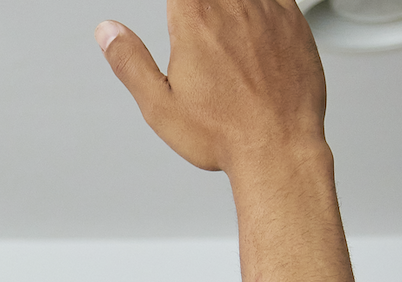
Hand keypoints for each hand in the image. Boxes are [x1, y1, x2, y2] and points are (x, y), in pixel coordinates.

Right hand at [95, 0, 326, 176]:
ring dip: (223, 8)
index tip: (173, 13)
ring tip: (215, 35)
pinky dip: (257, 5)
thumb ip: (130, 62)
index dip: (176, 4)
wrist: (277, 147)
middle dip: (193, 6)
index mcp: (195, 20)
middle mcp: (233, 6)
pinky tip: (247, 20)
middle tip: (193, 34)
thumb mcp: (160, 105)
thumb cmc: (223, 133)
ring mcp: (268, 10)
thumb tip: (107, 32)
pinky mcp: (294, 21)